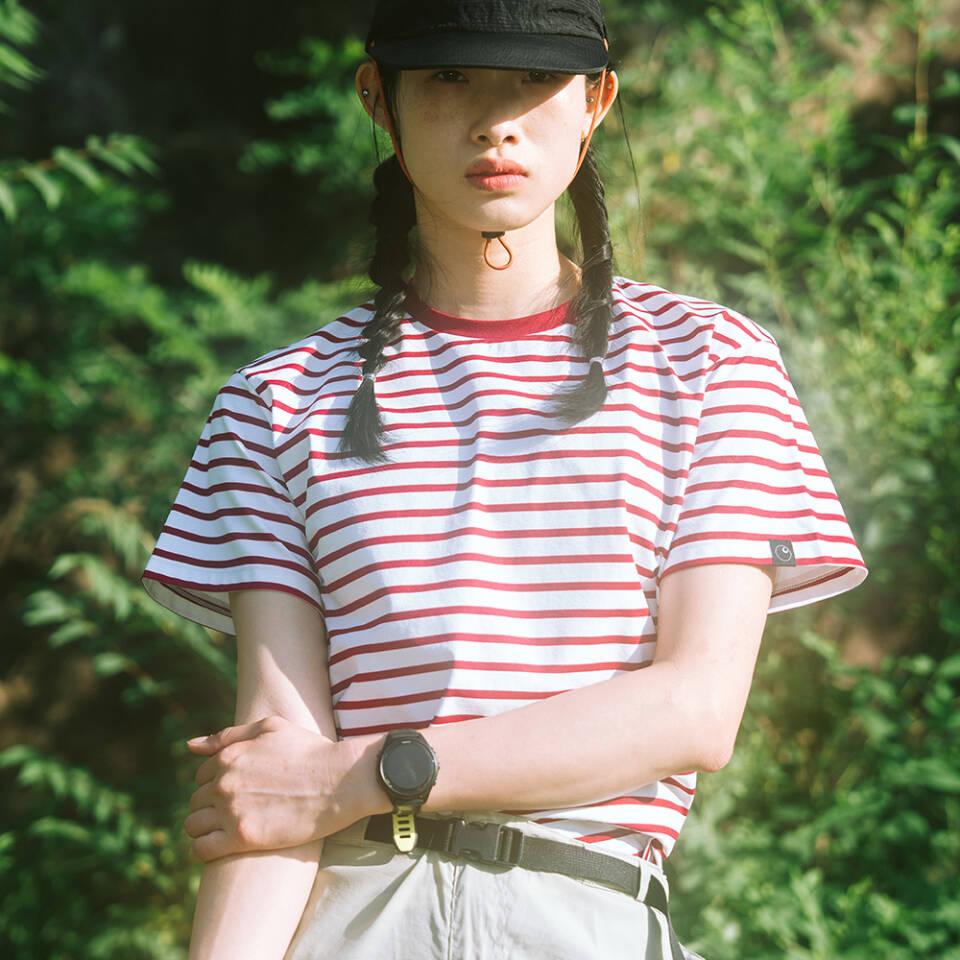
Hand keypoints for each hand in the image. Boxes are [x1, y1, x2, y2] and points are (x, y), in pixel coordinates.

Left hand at [183, 715, 382, 861]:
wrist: (340, 780)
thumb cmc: (310, 750)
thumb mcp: (271, 729)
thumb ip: (228, 735)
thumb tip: (189, 746)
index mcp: (229, 756)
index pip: (201, 775)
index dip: (217, 784)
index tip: (238, 792)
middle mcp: (224, 782)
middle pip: (196, 801)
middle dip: (212, 806)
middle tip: (238, 812)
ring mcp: (231, 810)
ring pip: (193, 826)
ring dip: (206, 828)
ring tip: (229, 830)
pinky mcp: (242, 837)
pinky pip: (201, 849)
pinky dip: (206, 849)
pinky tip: (224, 846)